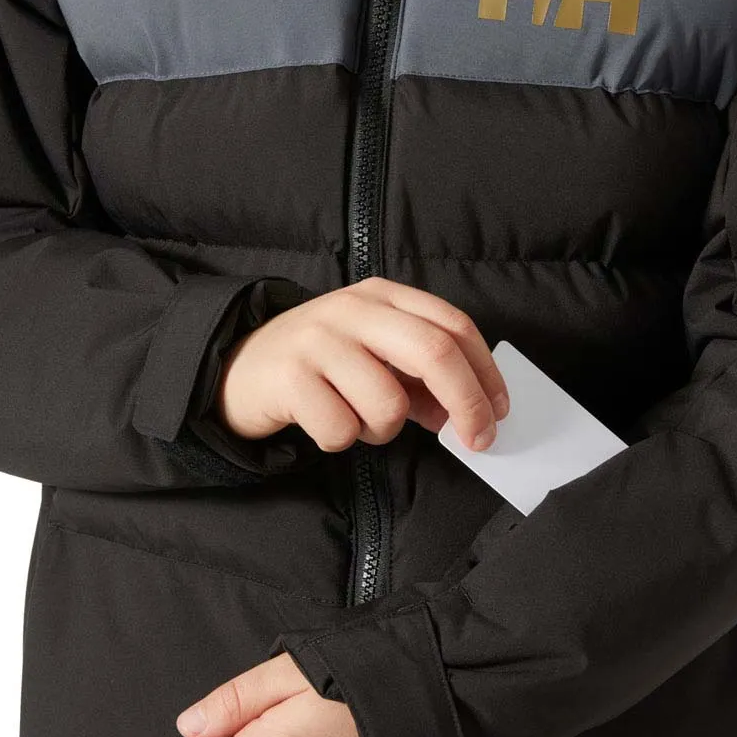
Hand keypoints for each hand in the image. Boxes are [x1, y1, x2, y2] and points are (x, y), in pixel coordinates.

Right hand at [216, 276, 510, 452]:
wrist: (238, 366)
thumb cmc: (320, 366)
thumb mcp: (373, 357)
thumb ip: (421, 379)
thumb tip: (470, 415)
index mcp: (381, 296)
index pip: (453, 326)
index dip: (486, 372)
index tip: (499, 410)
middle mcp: (352, 310)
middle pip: (434, 354)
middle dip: (467, 404)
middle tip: (479, 440)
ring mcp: (318, 341)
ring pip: (388, 406)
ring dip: (382, 430)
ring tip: (355, 418)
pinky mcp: (290, 378)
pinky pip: (343, 431)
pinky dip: (341, 440)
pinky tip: (322, 421)